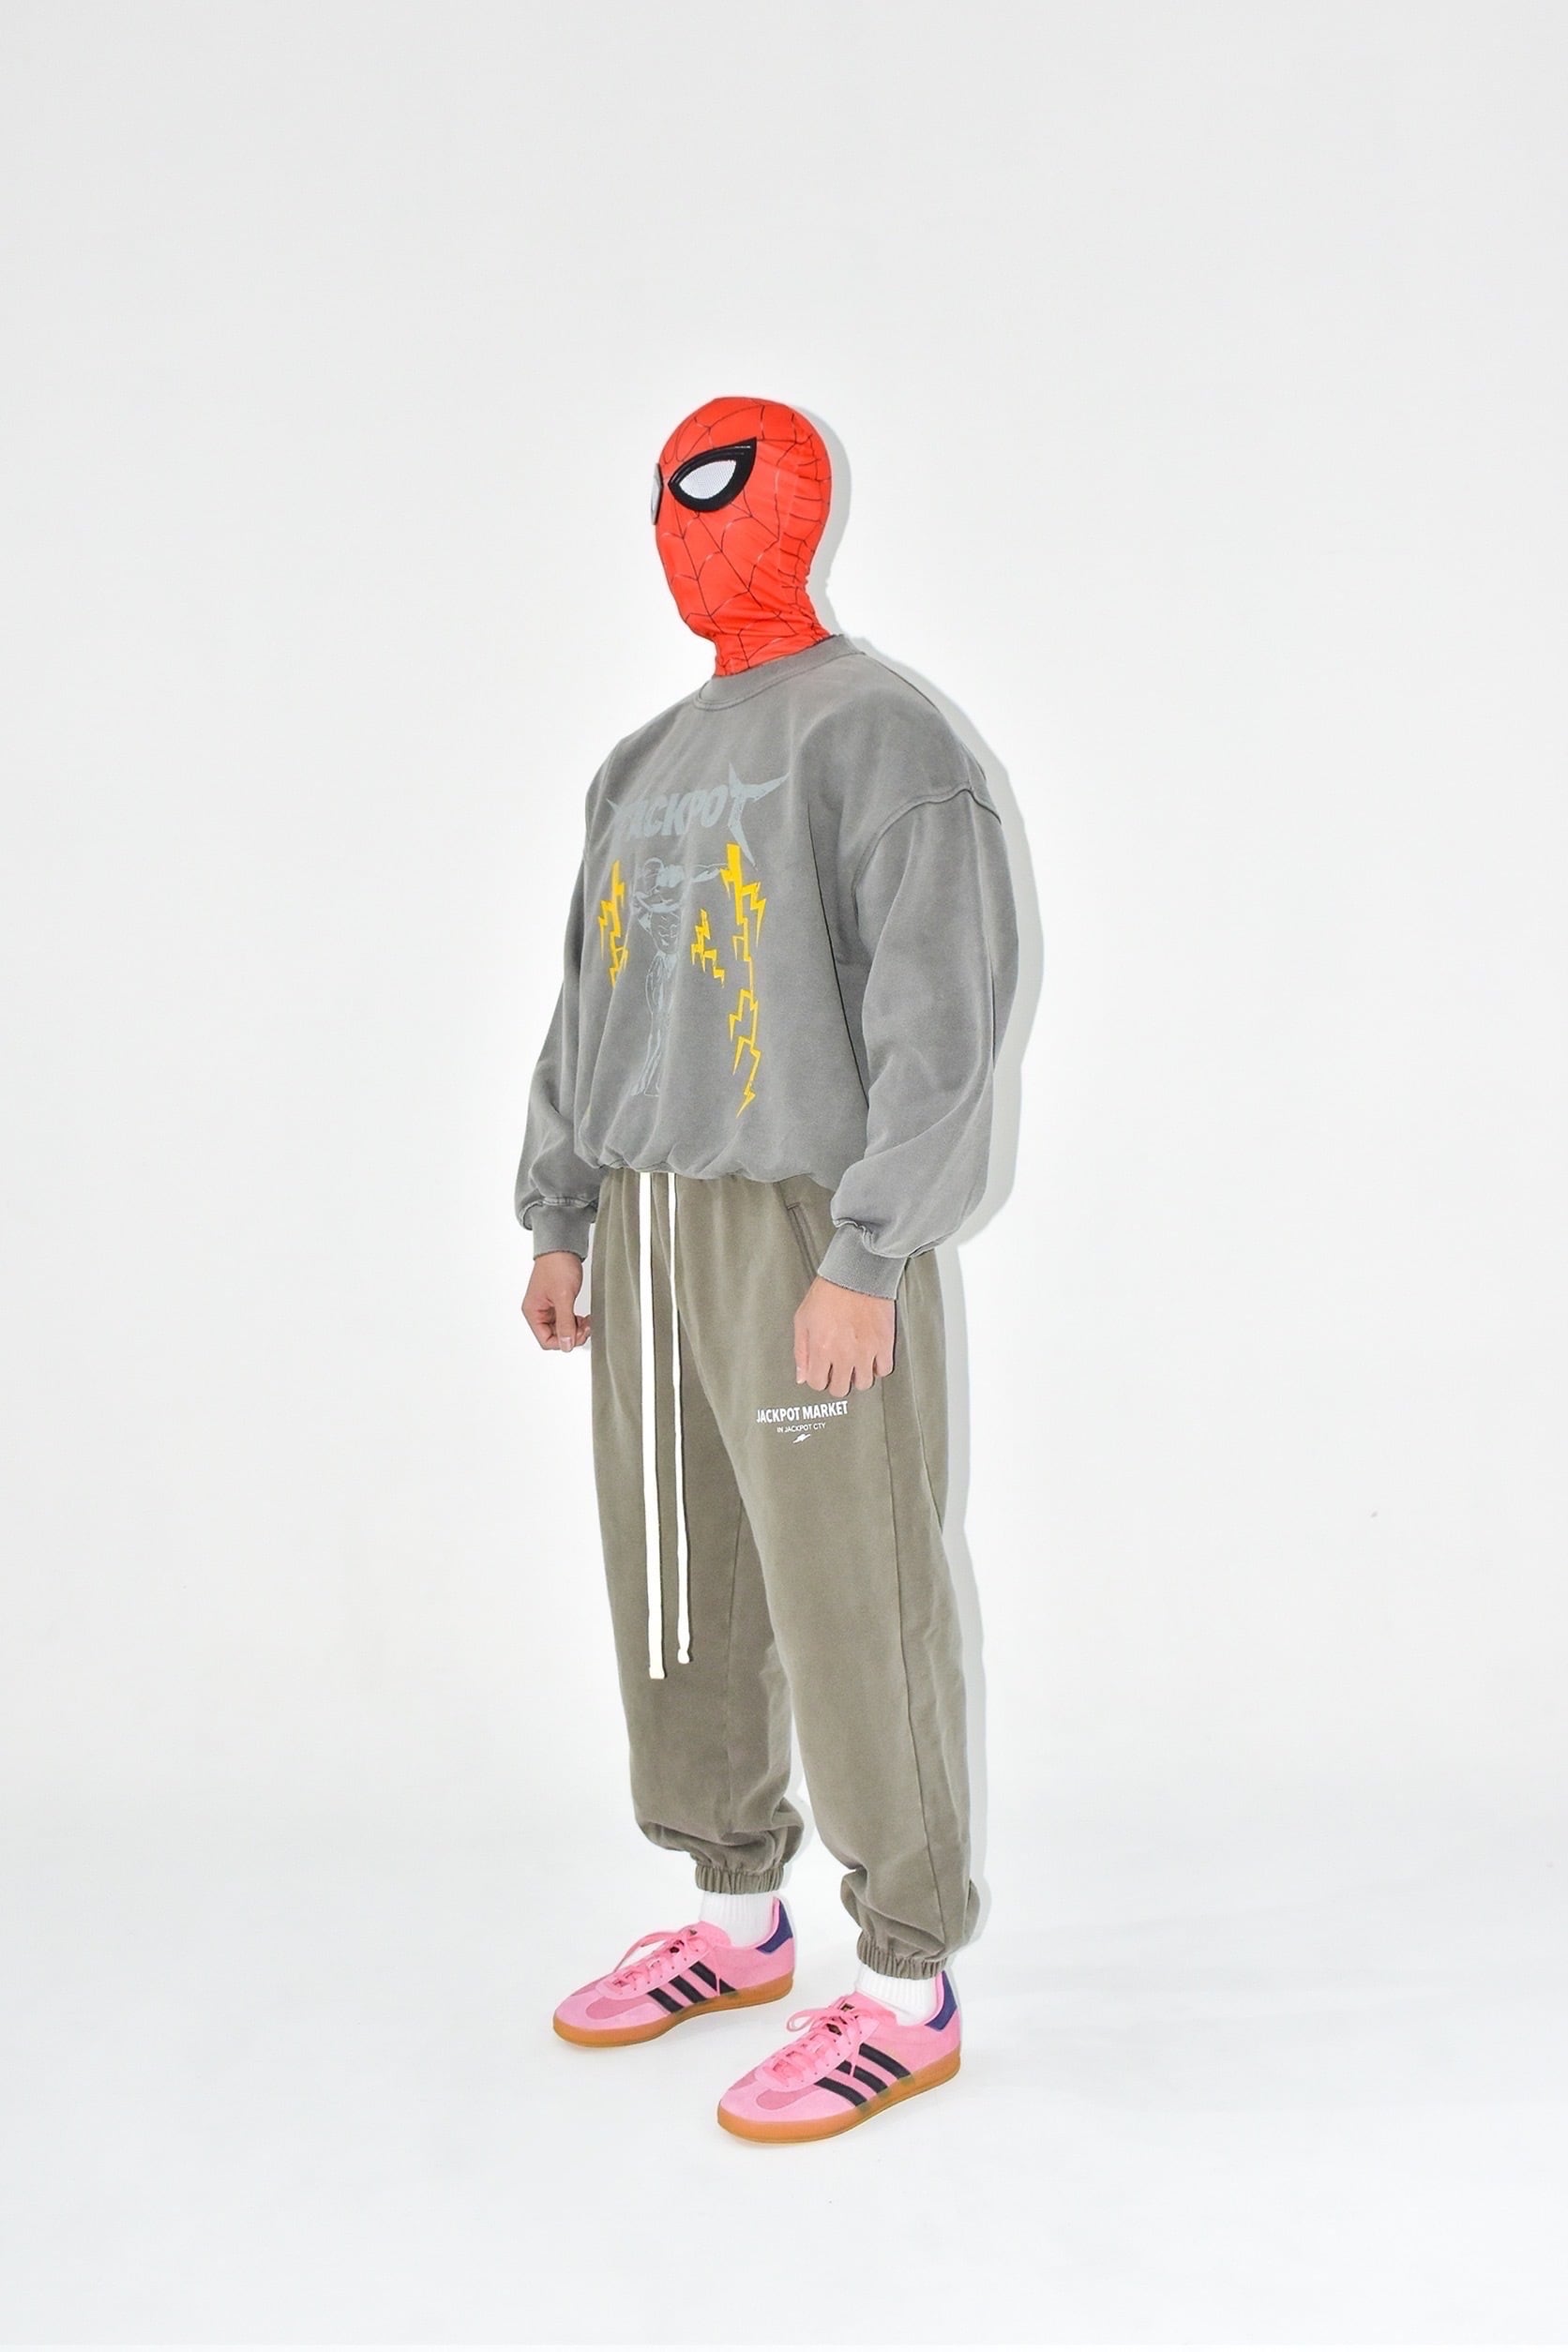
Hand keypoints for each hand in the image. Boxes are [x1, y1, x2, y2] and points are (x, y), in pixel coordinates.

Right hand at [523, 1250, 590, 1352]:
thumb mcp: (563, 1297)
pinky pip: (566, 1319)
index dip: (563, 1341)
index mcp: (533, 1312)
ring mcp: (548, 1307)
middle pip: (554, 1336)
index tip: (578, 1334)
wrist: (562, 1246)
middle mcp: (538, 1312)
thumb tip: (566, 1344)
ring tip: (586, 1321)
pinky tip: (584, 1317)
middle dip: (571, 1334)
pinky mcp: (557, 1302)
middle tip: (586, 1327)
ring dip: (575, 1328)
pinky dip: (576, 1321)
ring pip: (562, 1329)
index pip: (545, 1340)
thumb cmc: (557, 1265)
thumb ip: (565, 1323)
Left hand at [794, 1275, 894, 1397]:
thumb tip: (801, 1376)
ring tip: (855, 1364)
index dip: (817, 1378)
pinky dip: (878, 1367)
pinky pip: (884, 1369)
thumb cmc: (828, 1292)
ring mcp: (866, 1351)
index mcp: (821, 1348)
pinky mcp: (884, 1343)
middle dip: (837, 1381)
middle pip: (840, 1389)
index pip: (817, 1383)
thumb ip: (800, 1351)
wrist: (857, 1273)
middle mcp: (844, 1354)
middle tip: (838, 1370)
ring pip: (864, 1384)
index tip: (821, 1371)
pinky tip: (871, 1358)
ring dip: (858, 1376)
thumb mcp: (802, 1319)